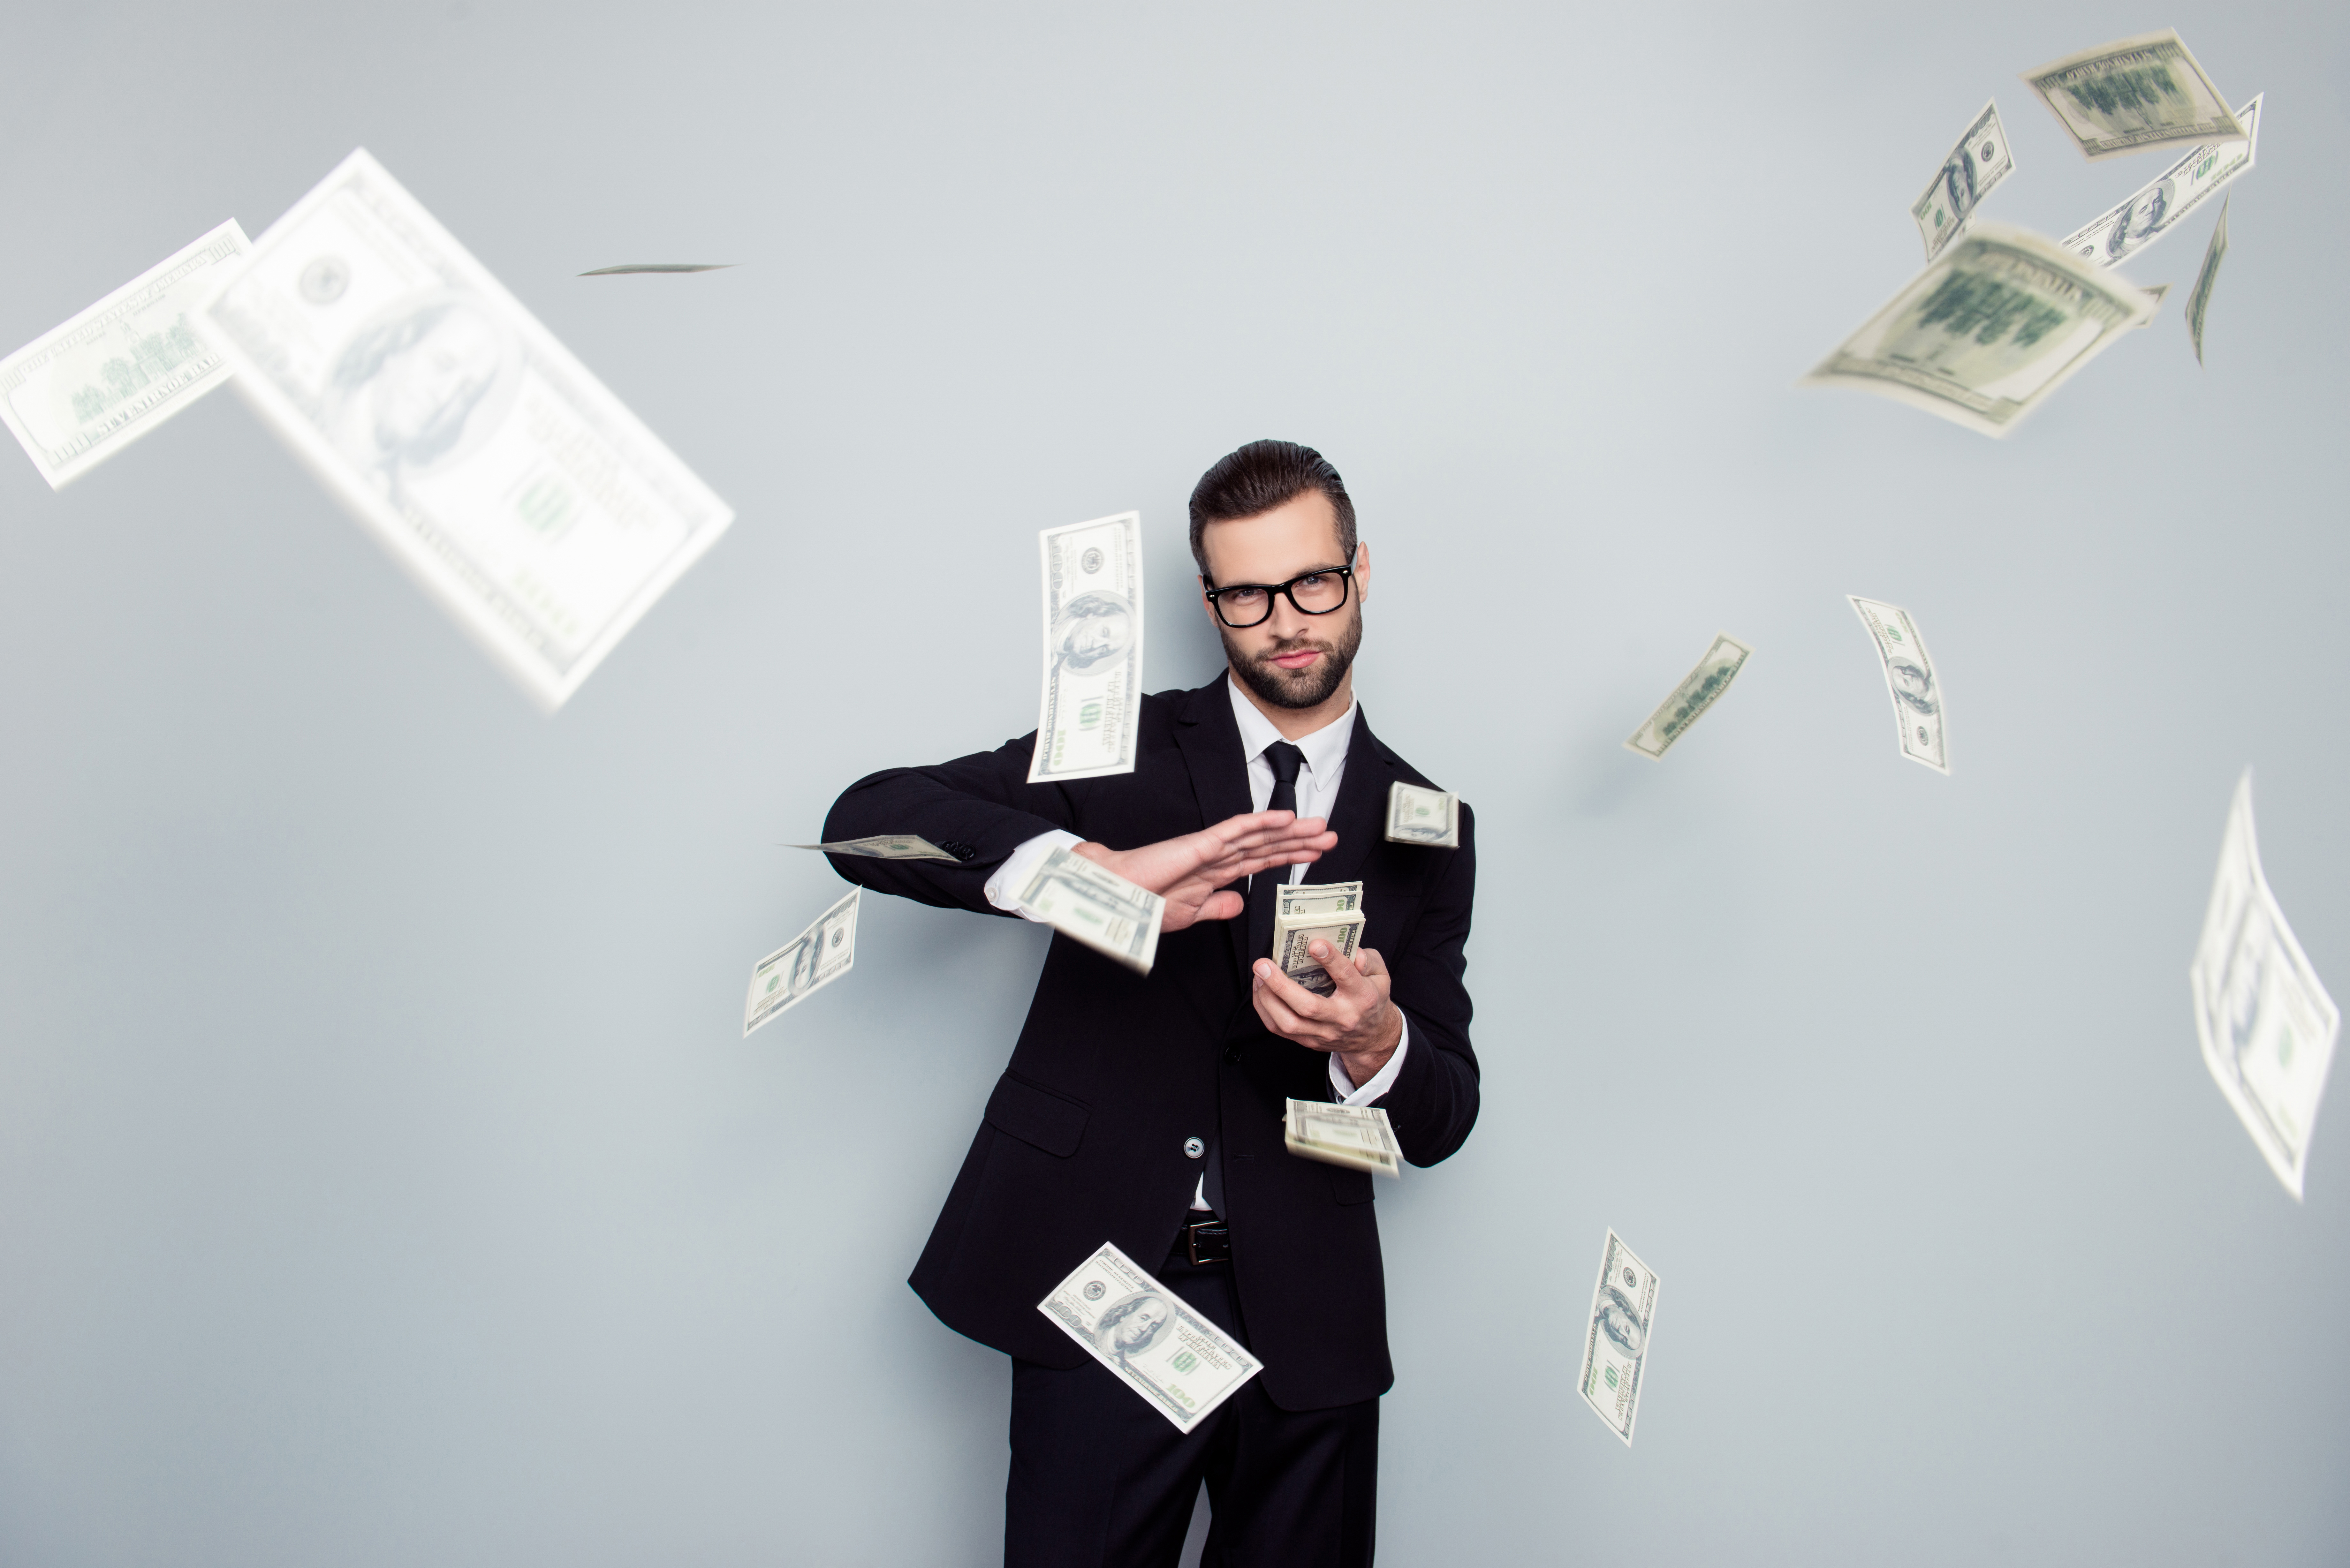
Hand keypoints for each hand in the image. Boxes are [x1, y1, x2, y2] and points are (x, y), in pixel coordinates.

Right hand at [1072, 810, 1337, 932]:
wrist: (1112, 896)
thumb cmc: (1142, 905)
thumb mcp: (1190, 913)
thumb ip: (1216, 907)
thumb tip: (1239, 903)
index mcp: (1214, 873)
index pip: (1260, 861)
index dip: (1288, 856)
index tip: (1314, 856)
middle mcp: (1217, 857)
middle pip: (1267, 846)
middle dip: (1299, 841)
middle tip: (1330, 836)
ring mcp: (1210, 848)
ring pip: (1259, 835)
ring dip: (1290, 830)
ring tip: (1319, 826)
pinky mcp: (1200, 844)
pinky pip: (1236, 829)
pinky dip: (1261, 821)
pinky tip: (1284, 817)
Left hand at [1251, 943, 1401, 1086]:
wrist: (1372, 1037)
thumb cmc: (1372, 999)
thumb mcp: (1380, 975)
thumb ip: (1368, 960)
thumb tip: (1352, 953)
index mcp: (1362, 997)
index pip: (1346, 977)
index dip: (1330, 959)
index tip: (1313, 944)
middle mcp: (1342, 1018)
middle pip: (1308, 1007)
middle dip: (1281, 985)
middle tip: (1263, 964)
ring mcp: (1324, 1033)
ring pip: (1289, 1022)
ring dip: (1268, 998)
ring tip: (1259, 976)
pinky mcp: (1309, 1041)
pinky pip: (1280, 1030)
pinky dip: (1265, 1010)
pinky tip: (1261, 991)